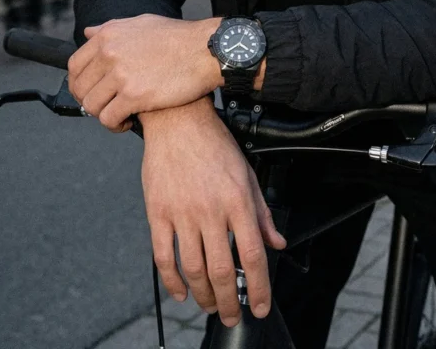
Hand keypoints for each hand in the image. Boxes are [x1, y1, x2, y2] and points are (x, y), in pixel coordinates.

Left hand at [68, 14, 222, 131]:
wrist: (205, 50)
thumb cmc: (178, 38)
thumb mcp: (142, 23)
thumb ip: (111, 28)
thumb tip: (88, 32)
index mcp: (108, 36)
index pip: (74, 65)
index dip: (78, 83)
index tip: (89, 92)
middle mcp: (109, 53)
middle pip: (81, 88)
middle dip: (90, 101)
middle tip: (106, 106)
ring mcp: (121, 74)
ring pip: (92, 106)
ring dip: (103, 115)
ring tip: (119, 115)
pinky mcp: (134, 95)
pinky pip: (109, 118)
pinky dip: (116, 125)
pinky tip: (128, 121)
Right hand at [141, 99, 285, 325]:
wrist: (179, 120)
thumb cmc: (214, 144)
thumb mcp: (247, 174)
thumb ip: (262, 212)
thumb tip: (277, 242)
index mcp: (237, 200)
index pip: (253, 255)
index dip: (260, 288)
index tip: (260, 307)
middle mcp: (211, 210)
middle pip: (221, 270)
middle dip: (229, 302)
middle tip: (231, 316)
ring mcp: (182, 213)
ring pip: (192, 269)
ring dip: (203, 295)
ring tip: (210, 305)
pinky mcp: (158, 213)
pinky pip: (163, 257)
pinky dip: (172, 281)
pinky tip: (182, 292)